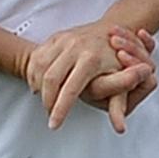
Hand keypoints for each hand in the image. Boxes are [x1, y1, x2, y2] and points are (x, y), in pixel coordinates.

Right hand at [25, 21, 156, 130]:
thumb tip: (119, 127)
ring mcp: (63, 40)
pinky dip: (36, 74)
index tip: (54, 124)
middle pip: (50, 79)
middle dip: (48, 101)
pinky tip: (42, 84)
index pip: (71, 89)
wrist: (111, 30)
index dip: (60, 109)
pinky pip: (36, 58)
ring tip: (48, 100)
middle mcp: (75, 47)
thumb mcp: (123, 81)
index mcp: (92, 59)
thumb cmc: (117, 57)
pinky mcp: (55, 38)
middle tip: (51, 115)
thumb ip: (119, 104)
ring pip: (39, 68)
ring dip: (40, 88)